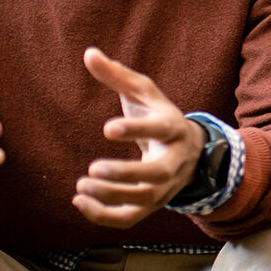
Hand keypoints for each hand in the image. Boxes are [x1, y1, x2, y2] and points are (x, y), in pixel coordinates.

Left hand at [74, 47, 204, 227]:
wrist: (190, 152)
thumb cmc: (159, 116)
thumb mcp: (145, 93)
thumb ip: (117, 75)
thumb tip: (88, 52)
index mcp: (173, 129)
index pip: (159, 130)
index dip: (135, 130)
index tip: (107, 127)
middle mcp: (173, 161)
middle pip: (156, 174)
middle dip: (125, 175)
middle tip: (93, 169)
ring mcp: (164, 187)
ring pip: (143, 199)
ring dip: (111, 195)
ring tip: (81, 184)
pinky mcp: (151, 205)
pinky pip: (130, 218)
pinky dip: (103, 215)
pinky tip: (79, 201)